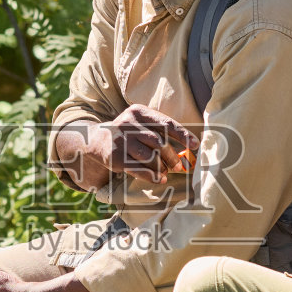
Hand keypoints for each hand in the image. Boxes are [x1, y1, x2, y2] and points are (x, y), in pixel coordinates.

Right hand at [57, 106, 198, 187]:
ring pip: (150, 157)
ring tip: (166, 172)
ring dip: (162, 167)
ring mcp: (121, 140)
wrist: (95, 140)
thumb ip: (159, 130)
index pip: (166, 123)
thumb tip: (188, 146)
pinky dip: (151, 176)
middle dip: (172, 156)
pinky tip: (159, 179)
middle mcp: (128, 123)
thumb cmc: (128, 133)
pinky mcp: (115, 157)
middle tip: (179, 166)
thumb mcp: (140, 123)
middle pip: (159, 142)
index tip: (195, 145)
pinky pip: (138, 169)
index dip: (183, 135)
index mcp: (138, 111)